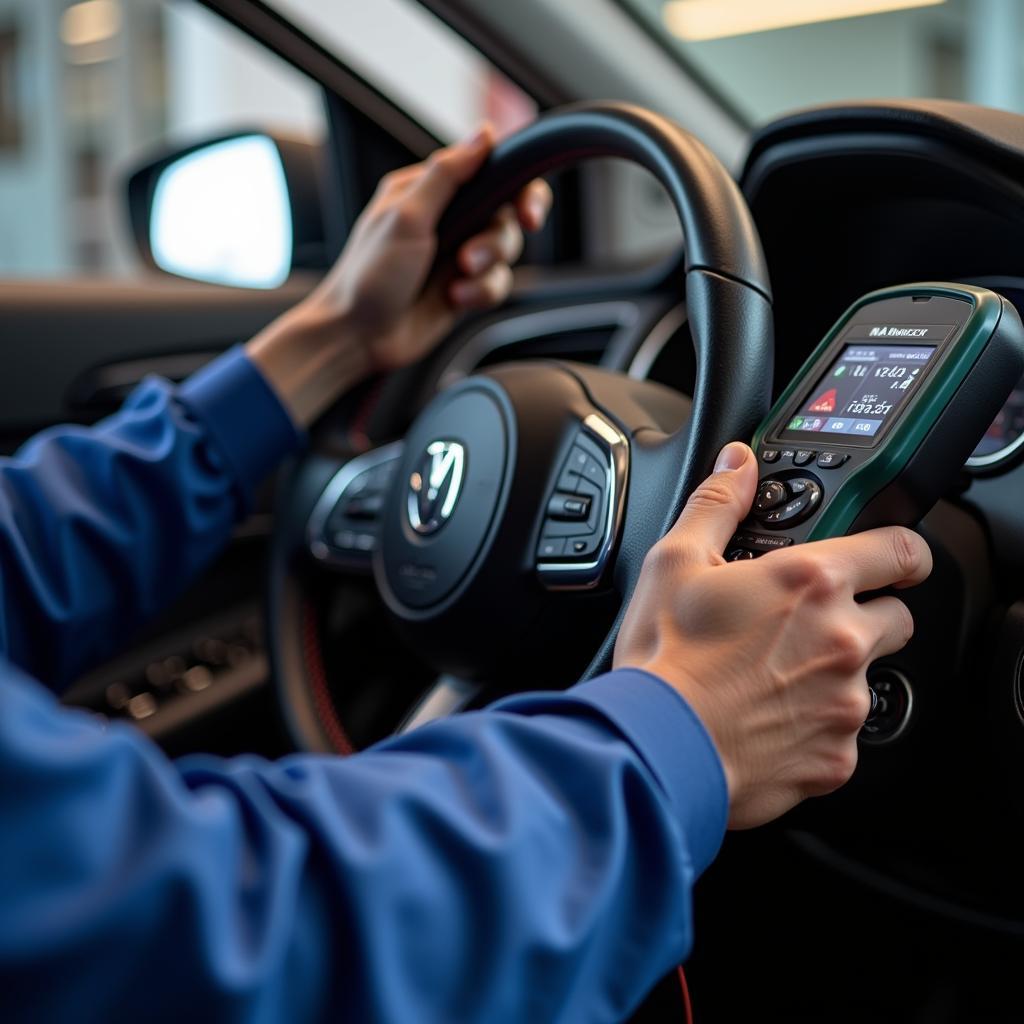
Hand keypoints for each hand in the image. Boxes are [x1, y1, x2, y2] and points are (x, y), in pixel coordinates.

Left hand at [248, 124, 551, 425]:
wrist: (358, 338)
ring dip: (487, 270)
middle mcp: (446, 218)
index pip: (490, 172)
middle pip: (506, 215)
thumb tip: (486, 133)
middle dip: (496, 241)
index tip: (527, 213)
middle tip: (470, 258)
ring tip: (457, 284)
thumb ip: (447, 175)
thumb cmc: (369, 275)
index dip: (520, 189)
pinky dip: (481, 293)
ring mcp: (456, 254)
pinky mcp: (464, 288)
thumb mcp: (406, 217)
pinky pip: (497, 283)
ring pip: (505, 251)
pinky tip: (455, 300)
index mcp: (427, 190)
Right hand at [613, 441, 931, 828]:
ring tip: (770, 677)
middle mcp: (843, 640)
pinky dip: (815, 726)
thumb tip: (738, 462)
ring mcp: (845, 704)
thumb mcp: (676, 561)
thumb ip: (718, 503)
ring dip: (834, 673)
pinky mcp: (837, 758)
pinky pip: (843, 735)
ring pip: (868, 678)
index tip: (896, 560)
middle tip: (806, 625)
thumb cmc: (665, 658)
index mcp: (811, 583)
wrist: (657, 749)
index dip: (903, 551)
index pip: (901, 550)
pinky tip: (767, 719)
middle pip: (896, 618)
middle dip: (863, 616)